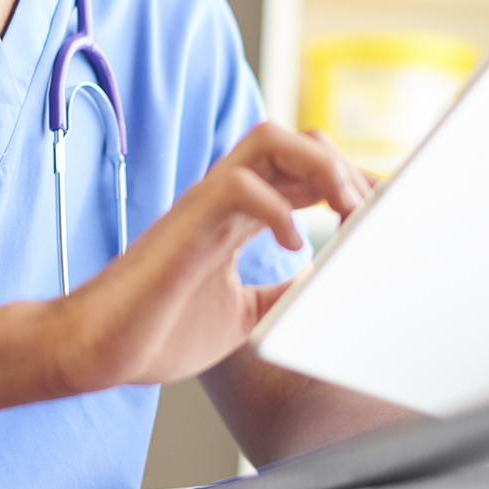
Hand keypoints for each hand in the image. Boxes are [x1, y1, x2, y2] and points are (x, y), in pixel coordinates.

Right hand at [53, 121, 368, 390]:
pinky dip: (276, 209)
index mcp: (240, 215)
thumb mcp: (243, 315)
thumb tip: (324, 289)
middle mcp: (227, 197)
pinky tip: (293, 244)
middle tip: (379, 213)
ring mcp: (205, 203)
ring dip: (322, 168)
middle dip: (350, 168)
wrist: (98, 349)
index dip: (353, 182)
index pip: (307, 173)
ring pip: (272, 140)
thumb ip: (280, 293)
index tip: (391, 213)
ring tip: (348, 211)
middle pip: (299, 143)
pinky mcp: (186, 221)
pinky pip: (239, 186)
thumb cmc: (158, 331)